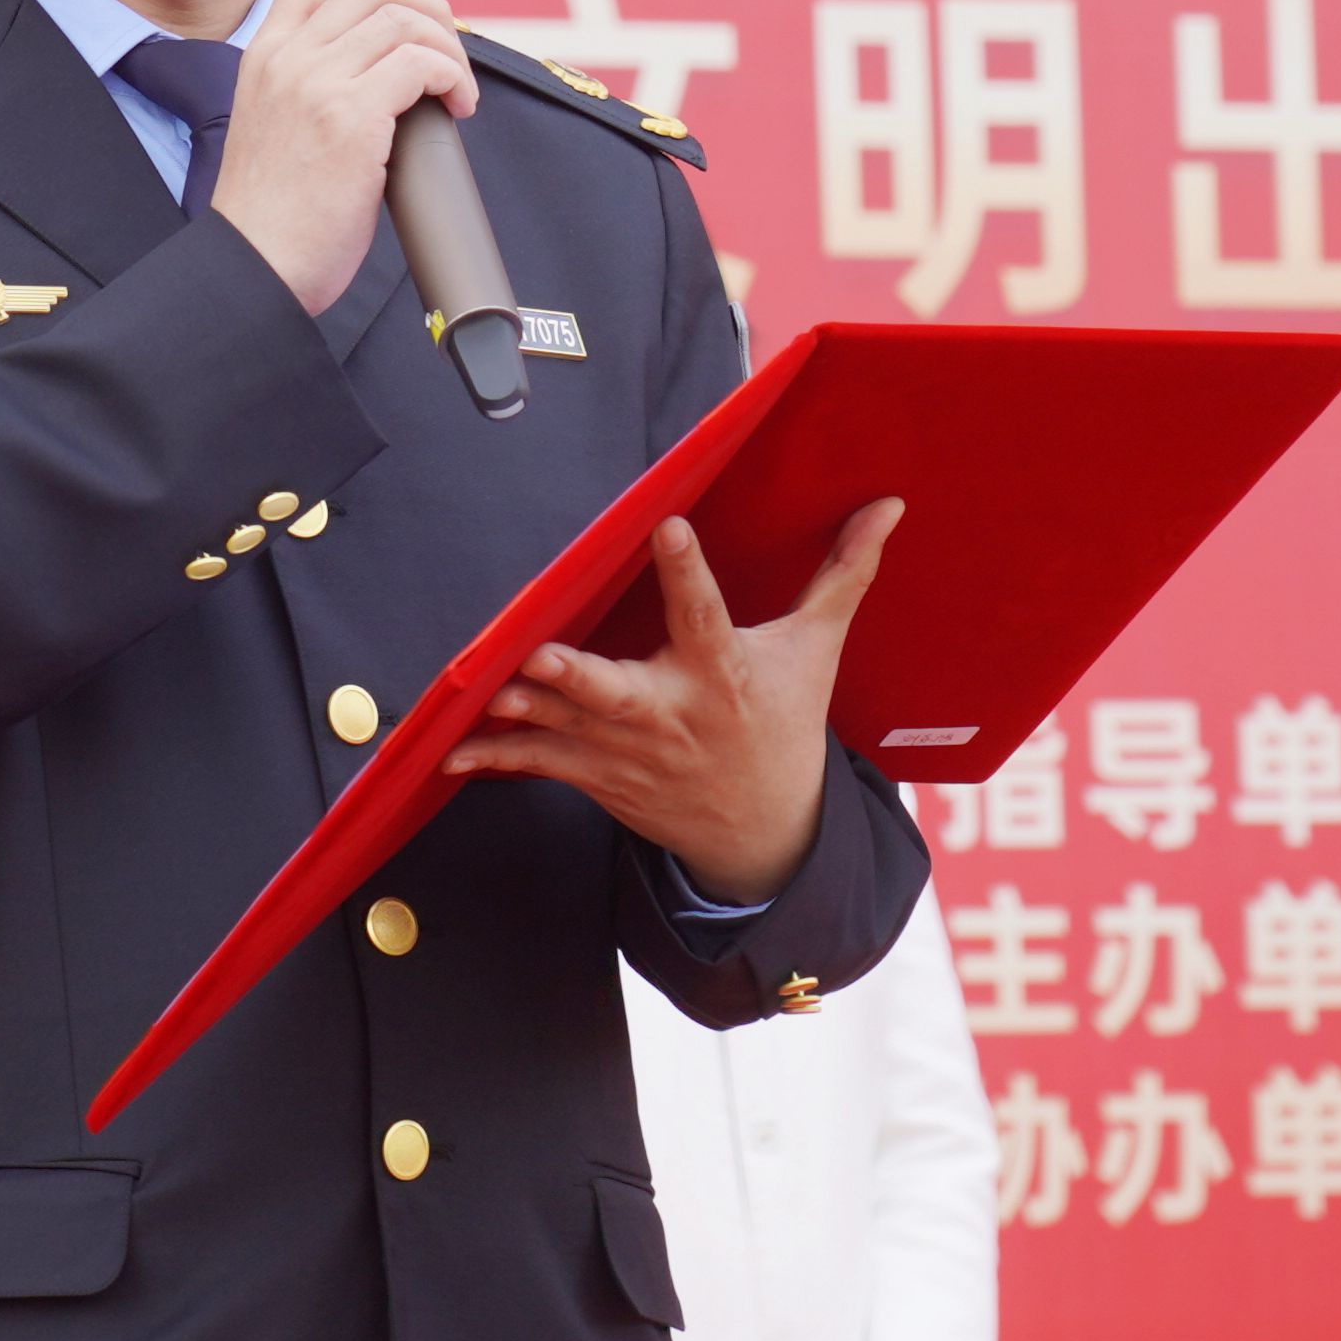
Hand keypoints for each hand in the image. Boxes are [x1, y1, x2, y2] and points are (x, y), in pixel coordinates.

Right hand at [208, 0, 476, 312]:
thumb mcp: (278, 121)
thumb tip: (393, 64)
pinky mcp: (350, 120)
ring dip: (450, 50)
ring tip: (456, 91)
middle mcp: (287, 56)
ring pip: (406, 20)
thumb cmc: (277, 213)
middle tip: (449, 52)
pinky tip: (457, 109)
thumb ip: (317, 81)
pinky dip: (453, 79)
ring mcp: (316, 84)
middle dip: (432, 7)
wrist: (256, 266)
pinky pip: (421, 65)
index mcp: (265, 52)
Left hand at [444, 502, 901, 903]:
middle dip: (578, 677)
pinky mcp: (602, 777)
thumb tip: (888, 506)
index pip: (706, 614)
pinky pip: (543, 764)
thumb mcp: (815, 651)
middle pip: (619, 692)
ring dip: (522, 711)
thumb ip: (844, 574)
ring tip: (479, 691)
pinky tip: (452, 749)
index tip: (669, 527)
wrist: (764, 835)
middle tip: (541, 655)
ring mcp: (630, 752)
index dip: (688, 571)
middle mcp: (672, 715)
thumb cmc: (784, 725)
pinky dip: (499, 758)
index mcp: (724, 674)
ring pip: (568, 728)